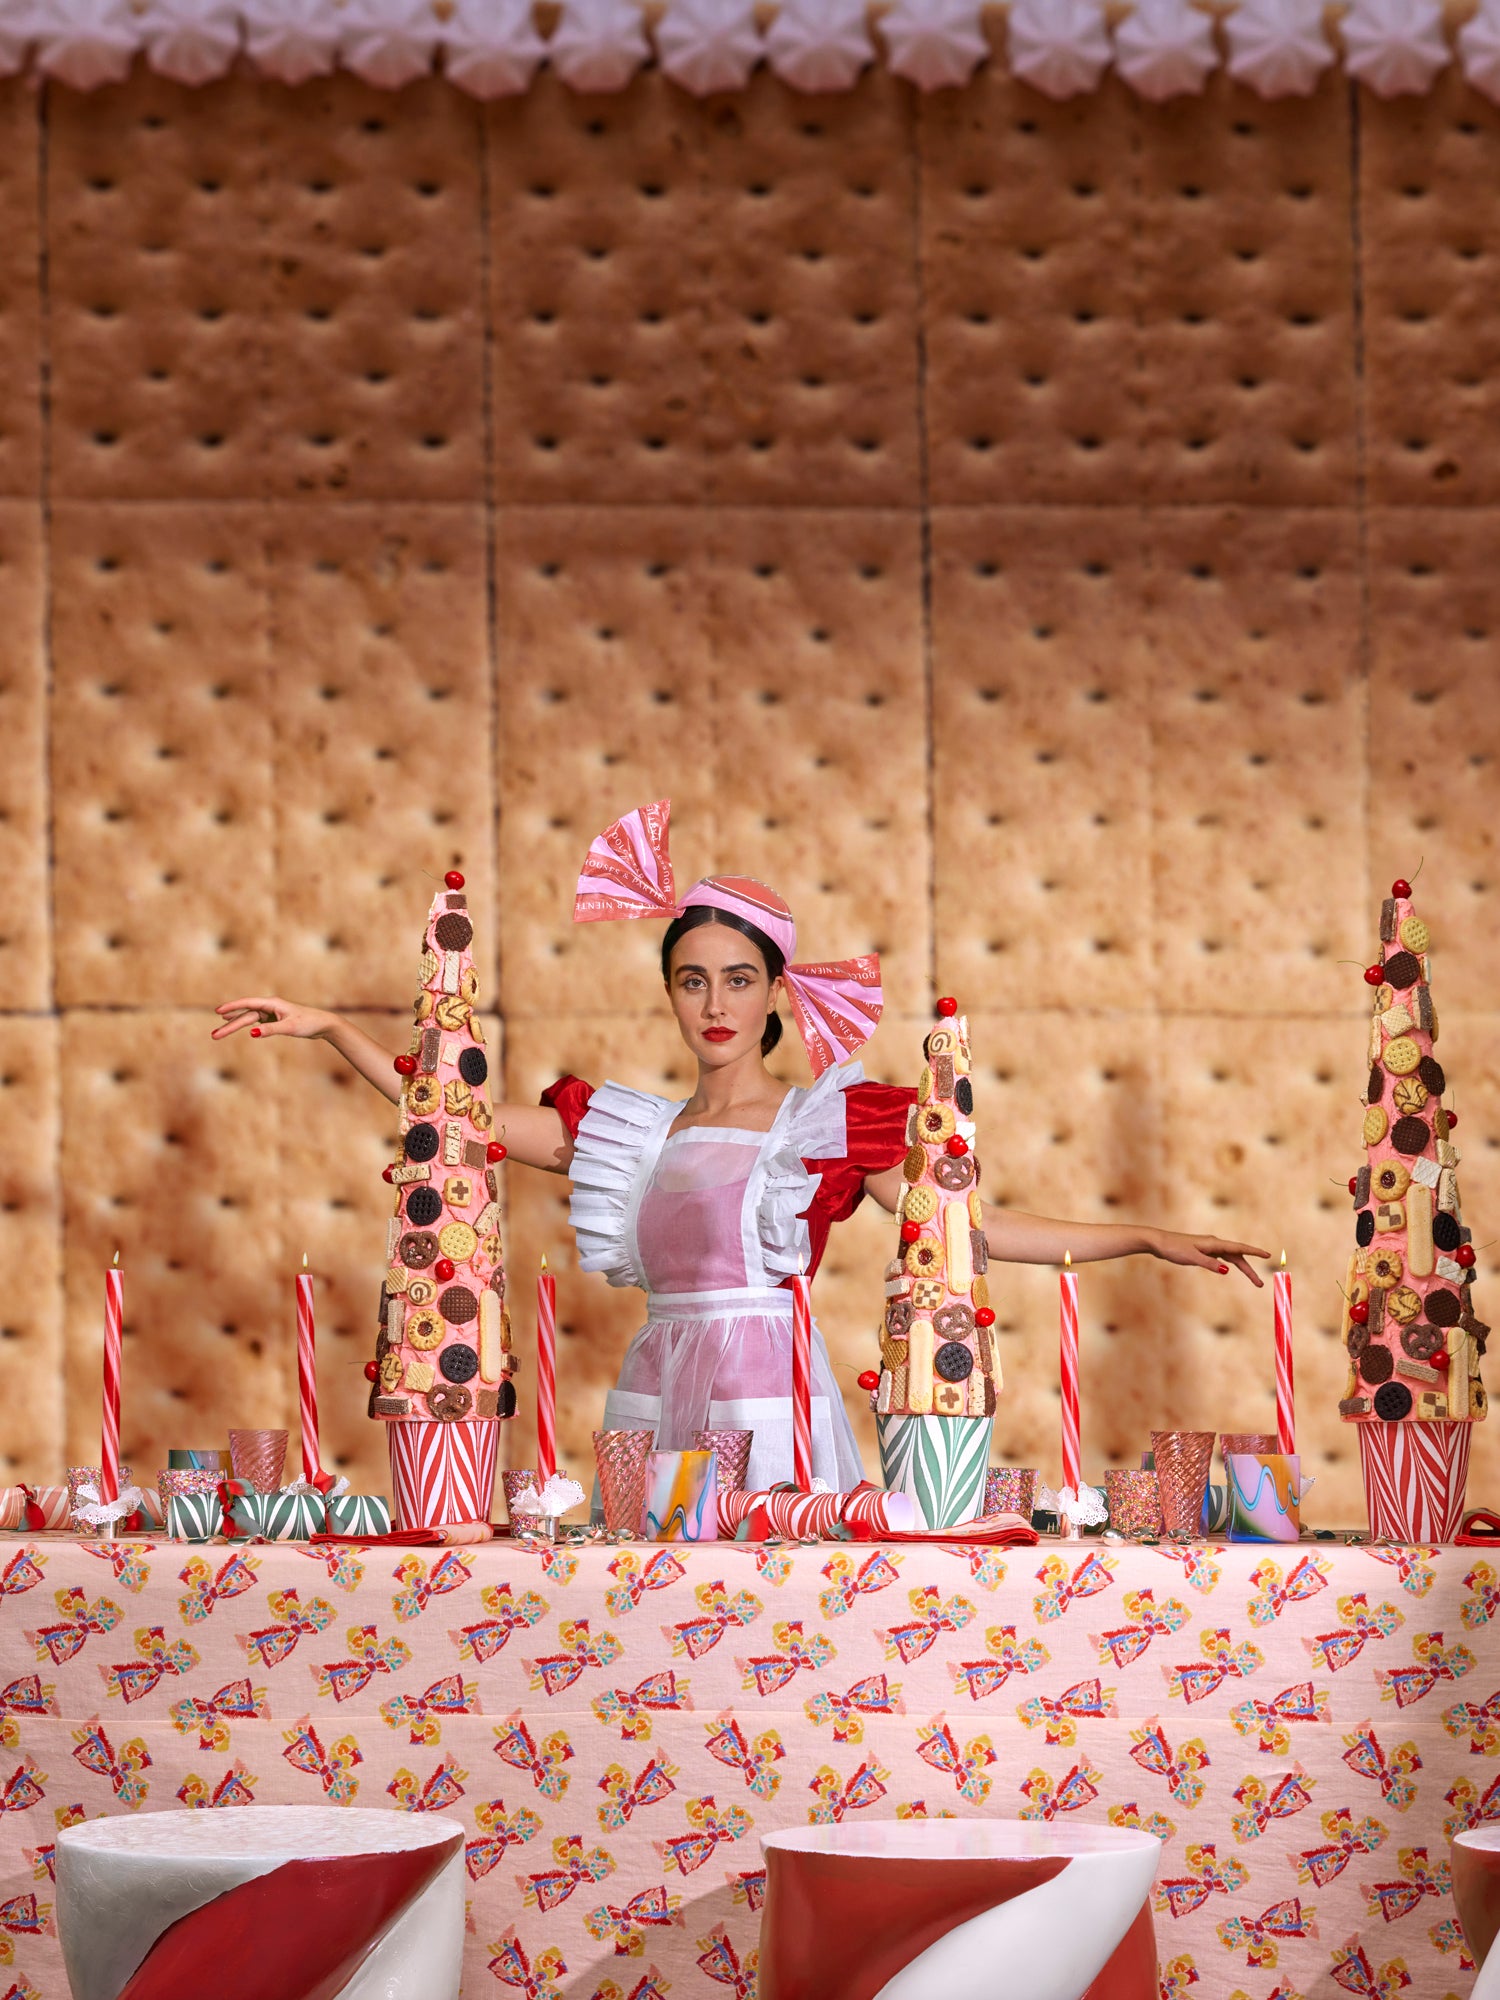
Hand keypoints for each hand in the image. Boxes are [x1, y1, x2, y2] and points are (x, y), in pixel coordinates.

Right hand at [212, 997, 333, 1042]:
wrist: (323, 1025)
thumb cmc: (308, 1023)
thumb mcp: (289, 1027)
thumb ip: (270, 1030)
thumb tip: (251, 1033)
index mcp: (272, 1004)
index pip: (247, 1004)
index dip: (231, 1007)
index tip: (217, 1012)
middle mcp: (270, 1007)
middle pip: (245, 1016)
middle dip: (229, 1025)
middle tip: (214, 1036)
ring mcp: (271, 1013)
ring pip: (249, 1020)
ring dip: (235, 1025)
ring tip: (219, 1032)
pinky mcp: (275, 1020)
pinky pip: (256, 1022)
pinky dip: (246, 1024)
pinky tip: (238, 1025)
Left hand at [1145, 1228, 1270, 1287]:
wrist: (1158, 1242)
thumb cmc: (1174, 1249)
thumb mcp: (1192, 1258)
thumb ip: (1210, 1264)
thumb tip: (1228, 1269)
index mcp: (1214, 1244)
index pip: (1239, 1248)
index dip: (1254, 1252)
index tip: (1268, 1255)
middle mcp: (1214, 1244)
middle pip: (1238, 1257)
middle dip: (1250, 1270)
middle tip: (1260, 1284)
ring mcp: (1208, 1248)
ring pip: (1231, 1258)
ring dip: (1242, 1268)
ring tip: (1253, 1280)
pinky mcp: (1202, 1252)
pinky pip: (1222, 1258)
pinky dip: (1231, 1264)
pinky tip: (1231, 1268)